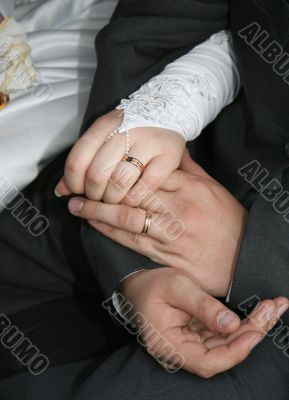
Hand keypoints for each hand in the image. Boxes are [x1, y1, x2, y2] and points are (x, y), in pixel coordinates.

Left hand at [55, 109, 184, 203]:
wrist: (169, 110)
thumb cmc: (131, 130)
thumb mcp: (103, 137)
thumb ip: (81, 162)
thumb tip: (62, 190)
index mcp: (104, 125)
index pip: (77, 160)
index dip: (73, 182)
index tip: (77, 191)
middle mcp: (125, 132)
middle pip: (97, 174)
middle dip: (93, 195)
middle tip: (98, 199)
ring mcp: (148, 143)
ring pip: (120, 183)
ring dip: (112, 200)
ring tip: (114, 200)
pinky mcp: (168, 157)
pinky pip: (145, 187)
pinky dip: (134, 199)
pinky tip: (132, 199)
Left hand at [68, 150, 246, 296]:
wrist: (242, 258)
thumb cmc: (229, 221)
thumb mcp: (213, 188)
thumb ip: (189, 168)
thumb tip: (172, 149)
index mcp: (190, 187)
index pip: (147, 172)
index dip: (119, 168)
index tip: (101, 164)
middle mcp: (177, 208)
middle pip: (131, 192)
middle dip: (100, 188)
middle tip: (77, 185)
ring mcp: (170, 232)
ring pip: (126, 216)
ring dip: (97, 210)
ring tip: (76, 205)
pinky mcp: (164, 254)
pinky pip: (131, 240)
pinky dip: (109, 231)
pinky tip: (94, 223)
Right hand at [120, 268, 288, 376]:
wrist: (138, 280)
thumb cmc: (152, 283)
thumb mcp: (177, 286)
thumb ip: (203, 306)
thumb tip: (232, 324)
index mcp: (169, 345)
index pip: (207, 361)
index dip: (236, 350)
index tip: (256, 331)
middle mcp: (180, 351)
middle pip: (222, 353)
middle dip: (251, 332)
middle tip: (273, 309)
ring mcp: (188, 344)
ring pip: (225, 344)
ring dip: (251, 327)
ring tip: (272, 307)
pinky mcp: (195, 335)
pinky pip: (221, 334)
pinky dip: (241, 323)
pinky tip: (258, 311)